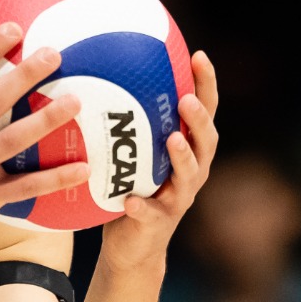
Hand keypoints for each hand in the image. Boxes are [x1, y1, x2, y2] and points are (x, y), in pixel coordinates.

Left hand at [99, 51, 218, 270]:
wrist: (132, 246)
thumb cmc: (130, 188)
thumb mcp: (132, 154)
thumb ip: (125, 124)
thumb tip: (93, 73)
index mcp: (189, 149)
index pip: (205, 111)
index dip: (206, 85)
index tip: (198, 55)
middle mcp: (192, 171)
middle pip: (207, 141)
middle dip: (199, 119)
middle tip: (185, 100)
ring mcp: (179, 198)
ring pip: (190, 175)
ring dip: (183, 157)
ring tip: (172, 139)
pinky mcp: (158, 223)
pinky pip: (152, 214)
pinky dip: (143, 207)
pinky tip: (131, 200)